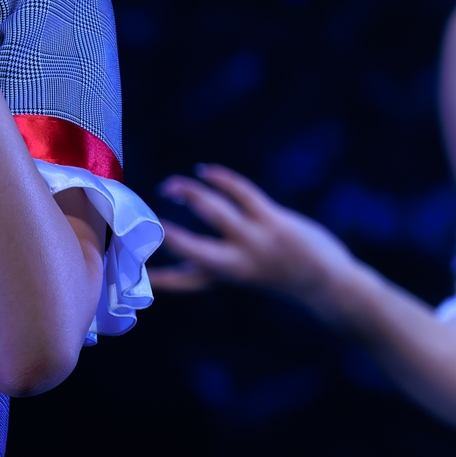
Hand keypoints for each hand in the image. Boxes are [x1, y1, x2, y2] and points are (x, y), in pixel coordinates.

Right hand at [156, 166, 361, 314]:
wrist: (326, 285)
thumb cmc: (281, 277)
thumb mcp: (243, 276)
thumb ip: (214, 264)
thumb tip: (188, 251)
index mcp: (222, 278)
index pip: (180, 281)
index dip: (153, 277)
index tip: (129, 273)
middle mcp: (235, 263)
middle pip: (190, 247)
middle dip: (164, 232)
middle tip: (142, 220)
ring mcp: (255, 242)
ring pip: (213, 211)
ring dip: (189, 193)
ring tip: (172, 186)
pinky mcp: (273, 223)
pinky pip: (242, 193)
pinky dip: (221, 179)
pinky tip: (206, 172)